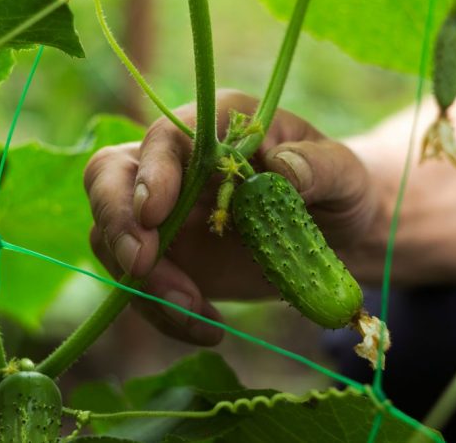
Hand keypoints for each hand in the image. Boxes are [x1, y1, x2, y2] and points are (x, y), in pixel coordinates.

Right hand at [83, 90, 375, 345]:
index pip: (165, 138)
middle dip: (117, 221)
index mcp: (219, 127)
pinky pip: (141, 283)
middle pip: (110, 176)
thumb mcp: (345, 175)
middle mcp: (180, 164)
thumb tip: (283, 169)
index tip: (156, 214)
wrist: (334, 233)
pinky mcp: (169, 256)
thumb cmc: (340, 190)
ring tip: (196, 311)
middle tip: (141, 266)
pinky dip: (163, 311)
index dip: (152, 172)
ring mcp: (167, 211)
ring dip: (144, 281)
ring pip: (113, 236)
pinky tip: (208, 327)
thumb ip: (320, 166)